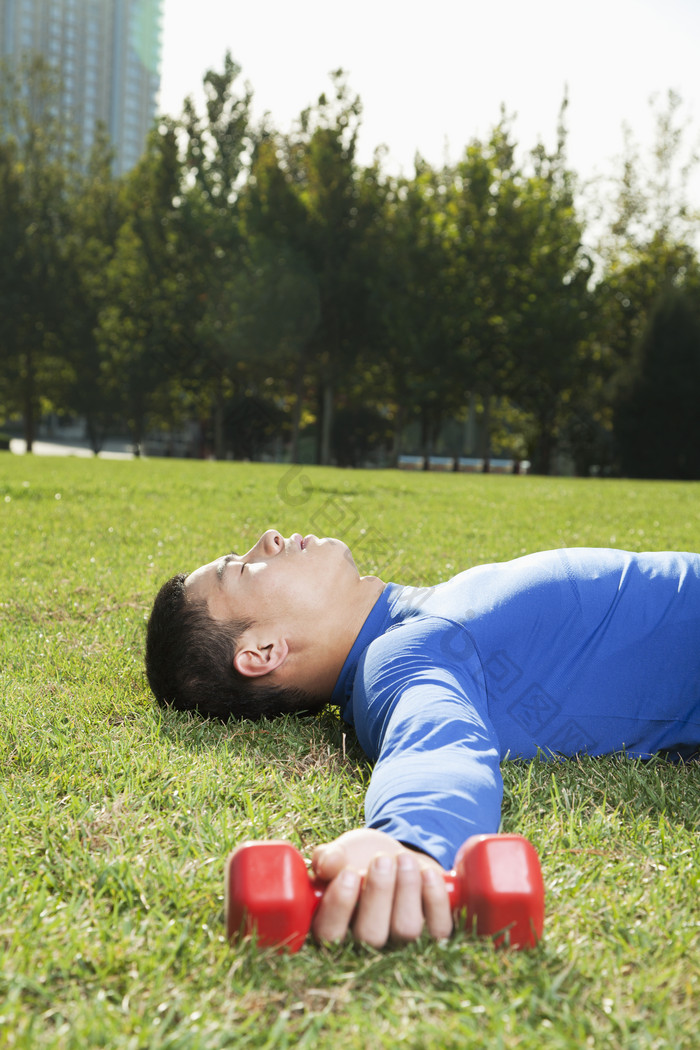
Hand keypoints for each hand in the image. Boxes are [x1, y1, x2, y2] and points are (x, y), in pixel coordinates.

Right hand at [310, 828, 452, 948]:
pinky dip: (435, 899)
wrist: (396, 857)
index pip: (329, 934)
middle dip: (378, 894)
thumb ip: (329, 858)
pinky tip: (427, 873)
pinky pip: (439, 928)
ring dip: (407, 890)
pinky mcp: (433, 933)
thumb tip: (327, 865)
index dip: (338, 908)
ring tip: (404, 858)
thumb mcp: (342, 853)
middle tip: (382, 859)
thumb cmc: (361, 858)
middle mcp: (367, 945)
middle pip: (371, 936)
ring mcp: (402, 942)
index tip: (349, 874)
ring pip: (406, 929)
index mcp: (335, 927)